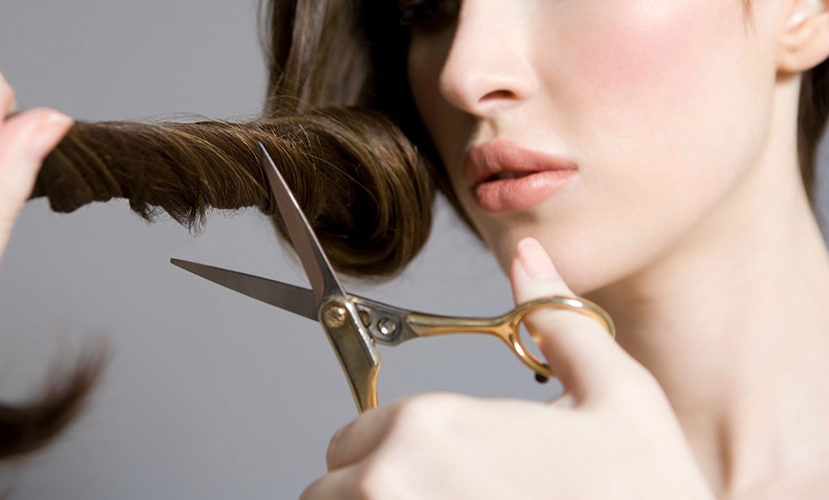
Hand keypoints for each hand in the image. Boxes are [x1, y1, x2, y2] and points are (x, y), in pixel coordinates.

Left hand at [300, 237, 713, 498]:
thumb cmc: (644, 497)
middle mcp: (390, 483)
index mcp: (430, 427)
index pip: (350, 439)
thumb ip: (559, 323)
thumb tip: (530, 260)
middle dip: (373, 492)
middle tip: (447, 498)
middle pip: (332, 488)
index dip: (388, 454)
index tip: (431, 473)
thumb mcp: (618, 398)